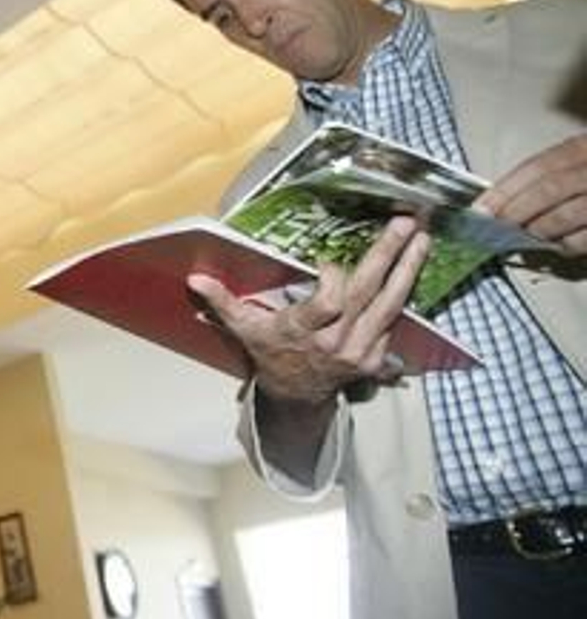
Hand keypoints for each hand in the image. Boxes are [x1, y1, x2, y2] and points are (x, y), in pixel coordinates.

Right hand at [186, 216, 429, 404]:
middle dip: (387, 256)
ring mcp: (360, 352)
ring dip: (408, 269)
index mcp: (303, 331)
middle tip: (404, 223)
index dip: (333, 279)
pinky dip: (404, 293)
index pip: (329, 303)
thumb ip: (223, 301)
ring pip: (390, 306)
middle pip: (367, 295)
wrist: (295, 395)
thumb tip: (195, 279)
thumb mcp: (244, 328)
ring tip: (422, 238)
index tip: (327, 260)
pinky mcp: (376, 357)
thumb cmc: (270, 352)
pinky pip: (393, 321)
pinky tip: (412, 265)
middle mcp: (336, 342)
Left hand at [475, 133, 586, 254]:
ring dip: (541, 229)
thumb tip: (504, 201)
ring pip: (570, 213)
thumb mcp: (580, 160)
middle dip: (518, 211)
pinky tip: (558, 246)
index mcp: (584, 147)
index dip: (506, 188)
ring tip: (526, 235)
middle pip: (551, 188)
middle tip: (497, 227)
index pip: (539, 166)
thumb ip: (551, 175)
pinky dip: (569, 244)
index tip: (481, 208)